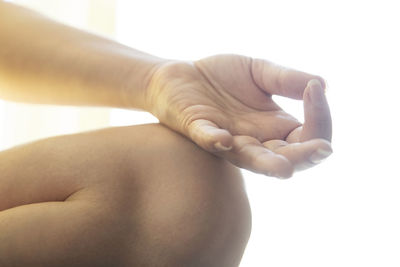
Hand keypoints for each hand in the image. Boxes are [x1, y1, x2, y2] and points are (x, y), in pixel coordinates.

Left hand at [145, 54, 331, 177]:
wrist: (182, 74)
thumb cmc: (222, 78)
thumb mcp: (260, 72)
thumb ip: (287, 80)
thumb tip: (323, 84)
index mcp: (274, 127)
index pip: (307, 137)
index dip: (319, 119)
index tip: (316, 89)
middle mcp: (254, 139)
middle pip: (285, 159)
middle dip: (304, 155)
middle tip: (323, 148)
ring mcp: (226, 137)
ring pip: (248, 159)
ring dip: (266, 164)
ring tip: (284, 168)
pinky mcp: (197, 128)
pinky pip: (206, 139)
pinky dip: (215, 140)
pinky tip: (226, 139)